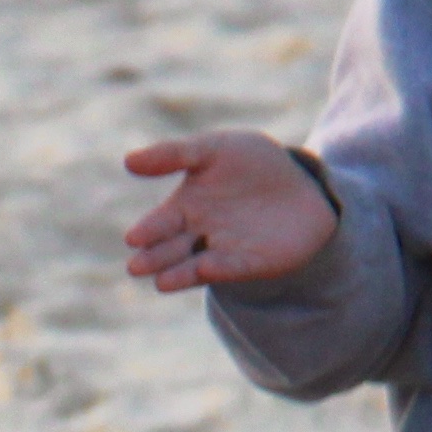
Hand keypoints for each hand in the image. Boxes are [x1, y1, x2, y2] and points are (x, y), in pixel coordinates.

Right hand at [119, 133, 338, 291]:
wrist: (303, 184)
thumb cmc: (252, 164)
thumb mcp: (214, 149)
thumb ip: (174, 154)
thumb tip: (128, 161)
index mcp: (184, 208)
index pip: (159, 223)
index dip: (147, 231)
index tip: (134, 237)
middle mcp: (198, 234)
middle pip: (171, 250)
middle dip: (154, 259)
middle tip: (136, 267)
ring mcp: (223, 252)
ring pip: (194, 267)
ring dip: (177, 275)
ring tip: (160, 282)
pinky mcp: (250, 264)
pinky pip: (231, 268)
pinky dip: (217, 270)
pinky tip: (204, 268)